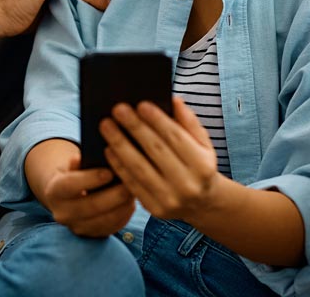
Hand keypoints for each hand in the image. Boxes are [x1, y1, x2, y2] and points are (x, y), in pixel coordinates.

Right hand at [40, 155, 136, 237]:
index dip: (90, 179)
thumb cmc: (75, 175)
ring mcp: (78, 228)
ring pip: (104, 220)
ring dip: (122, 206)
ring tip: (136, 191)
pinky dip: (124, 215)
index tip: (109, 172)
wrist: (69, 199)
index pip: (70, 186)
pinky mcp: (92, 236)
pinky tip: (132, 202)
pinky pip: (112, 227)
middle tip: (130, 184)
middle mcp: (63, 214)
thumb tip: (78, 158)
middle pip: (91, 206)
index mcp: (54, 192)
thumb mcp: (71, 166)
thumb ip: (76, 163)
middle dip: (113, 195)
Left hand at [102, 97, 220, 222]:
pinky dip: (119, 166)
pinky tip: (109, 149)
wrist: (202, 204)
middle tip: (117, 109)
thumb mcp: (203, 143)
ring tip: (106, 126)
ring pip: (140, 168)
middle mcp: (188, 184)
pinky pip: (132, 184)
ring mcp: (171, 199)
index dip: (157, 120)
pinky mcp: (155, 209)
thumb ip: (189, 122)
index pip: (176, 138)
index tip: (140, 104)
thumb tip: (174, 100)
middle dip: (135, 127)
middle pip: (156, 150)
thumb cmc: (199, 165)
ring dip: (120, 144)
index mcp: (203, 165)